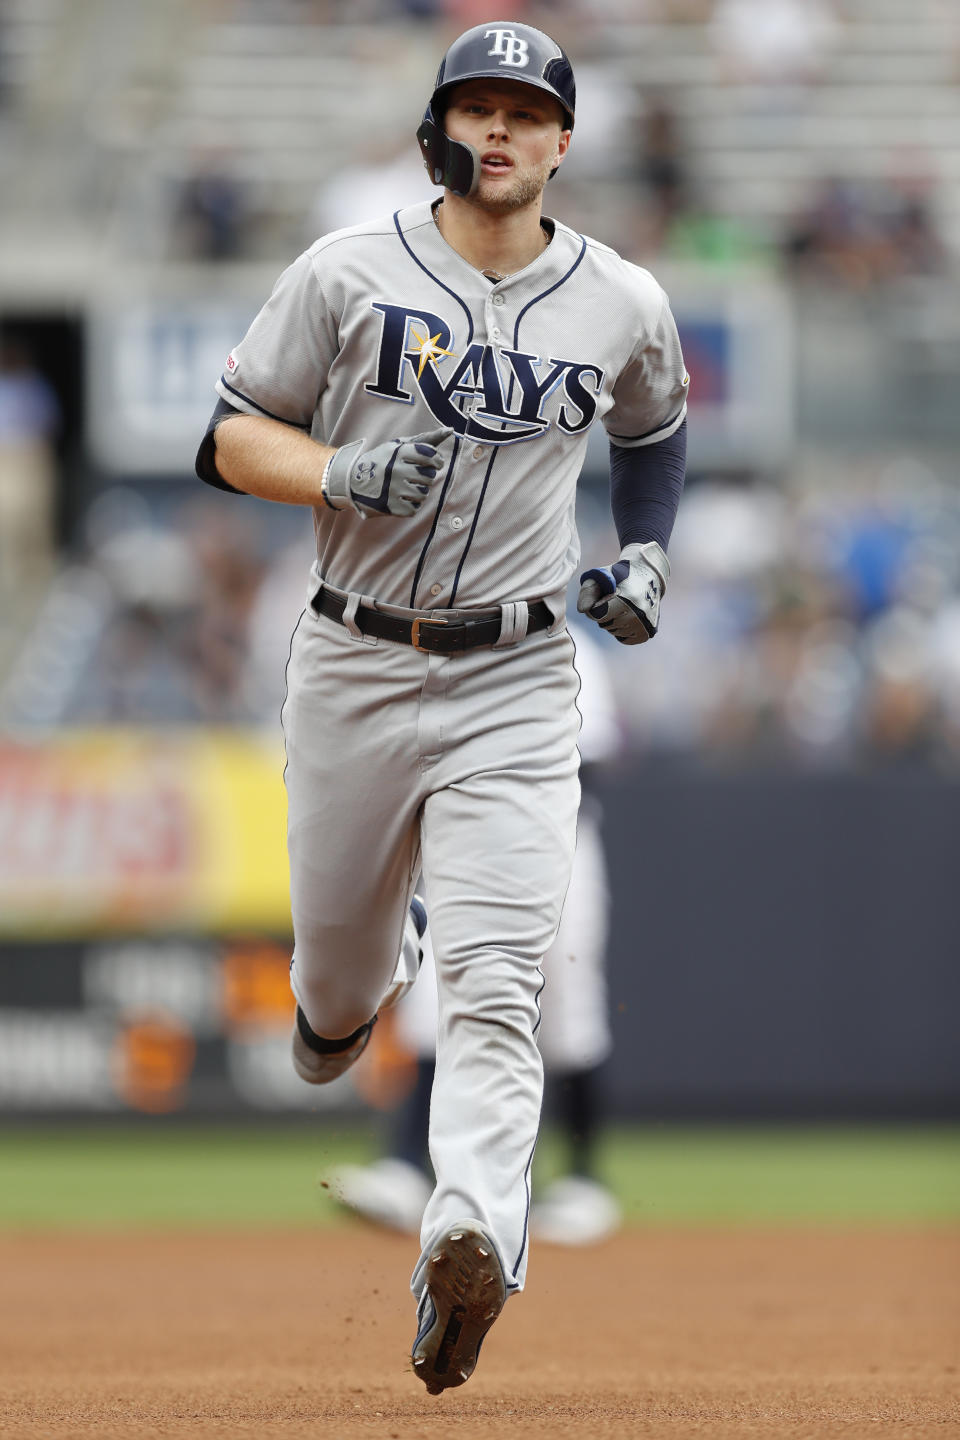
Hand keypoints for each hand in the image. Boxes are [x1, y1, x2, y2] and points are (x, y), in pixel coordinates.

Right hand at [324, 427, 453, 516]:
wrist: (351, 481)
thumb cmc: (381, 461)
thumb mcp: (398, 446)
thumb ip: (425, 439)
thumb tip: (451, 430)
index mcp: (398, 452)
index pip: (430, 456)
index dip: (436, 461)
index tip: (433, 464)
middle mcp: (396, 470)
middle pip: (429, 477)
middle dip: (426, 478)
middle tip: (414, 477)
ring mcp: (393, 489)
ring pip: (423, 494)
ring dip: (419, 492)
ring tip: (407, 488)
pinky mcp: (390, 507)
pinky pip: (414, 509)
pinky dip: (411, 505)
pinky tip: (401, 498)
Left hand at [577, 541, 669, 644]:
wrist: (649, 576)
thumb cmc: (621, 575)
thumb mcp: (602, 576)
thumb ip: (588, 592)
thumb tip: (582, 610)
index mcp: (628, 599)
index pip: (597, 614)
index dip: (596, 605)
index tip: (604, 596)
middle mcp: (638, 615)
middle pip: (604, 624)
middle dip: (604, 613)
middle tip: (616, 599)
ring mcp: (645, 625)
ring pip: (614, 632)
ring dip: (613, 621)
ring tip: (624, 606)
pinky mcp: (648, 633)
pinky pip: (623, 638)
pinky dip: (622, 630)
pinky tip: (628, 616)